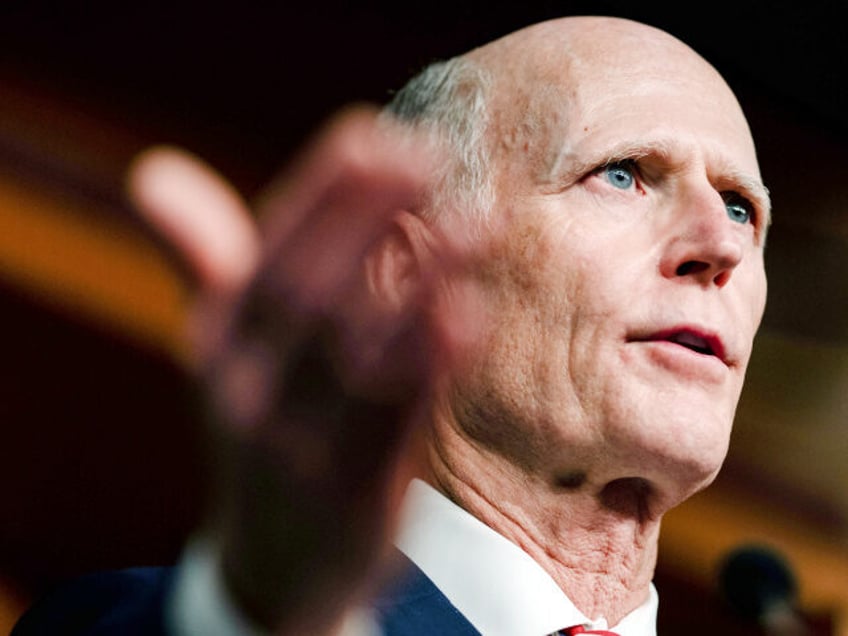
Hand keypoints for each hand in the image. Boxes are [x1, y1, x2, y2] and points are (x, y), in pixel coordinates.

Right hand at [127, 106, 476, 633]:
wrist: (272, 568)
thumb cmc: (266, 428)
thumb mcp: (228, 352)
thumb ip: (207, 262)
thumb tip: (156, 172)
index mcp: (217, 342)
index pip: (267, 251)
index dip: (322, 190)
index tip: (377, 132)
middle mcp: (245, 389)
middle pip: (306, 290)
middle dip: (365, 218)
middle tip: (430, 156)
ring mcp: (293, 447)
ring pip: (353, 352)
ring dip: (415, 283)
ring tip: (474, 224)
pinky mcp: (346, 495)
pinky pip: (390, 422)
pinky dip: (430, 365)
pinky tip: (471, 314)